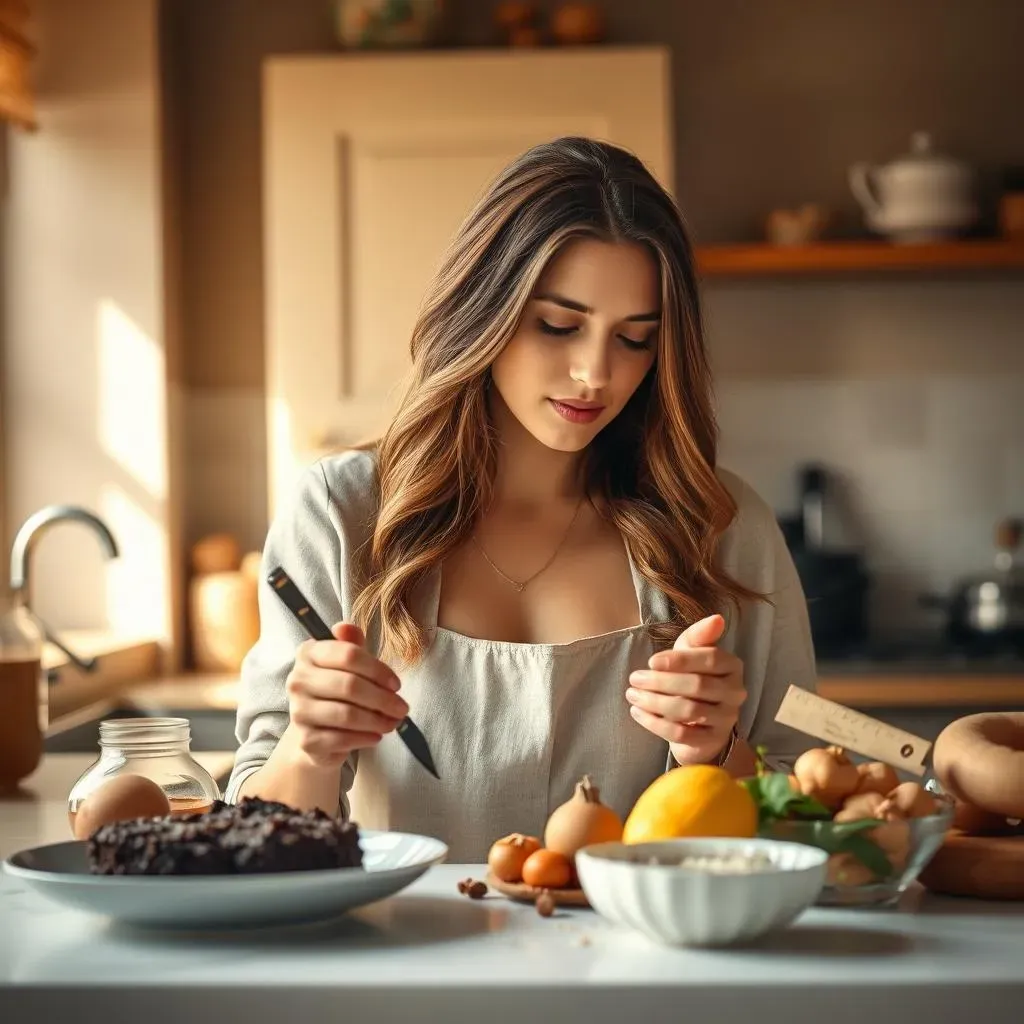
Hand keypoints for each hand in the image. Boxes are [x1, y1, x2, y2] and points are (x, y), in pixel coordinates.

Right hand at [285, 622, 408, 767]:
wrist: (317, 733)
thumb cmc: (338, 691)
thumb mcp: (348, 664)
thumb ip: (352, 644)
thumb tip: (345, 626)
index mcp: (308, 653)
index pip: (348, 654)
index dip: (378, 670)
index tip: (396, 684)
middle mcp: (298, 680)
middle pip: (350, 686)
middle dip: (383, 699)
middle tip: (402, 708)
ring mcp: (299, 711)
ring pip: (347, 715)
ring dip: (377, 720)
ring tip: (393, 723)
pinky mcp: (306, 740)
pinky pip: (341, 739)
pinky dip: (365, 738)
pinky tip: (376, 736)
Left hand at [626, 613, 745, 765]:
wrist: (700, 723)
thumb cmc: (693, 678)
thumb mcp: (691, 653)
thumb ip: (698, 636)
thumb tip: (717, 618)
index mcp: (733, 666)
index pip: (711, 658)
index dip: (680, 659)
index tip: (651, 661)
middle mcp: (736, 692)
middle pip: (697, 685)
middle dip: (661, 681)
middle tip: (635, 679)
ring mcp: (726, 718)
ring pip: (688, 710)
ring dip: (654, 702)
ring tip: (632, 694)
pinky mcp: (712, 741)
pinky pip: (682, 734)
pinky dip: (655, 723)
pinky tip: (637, 713)